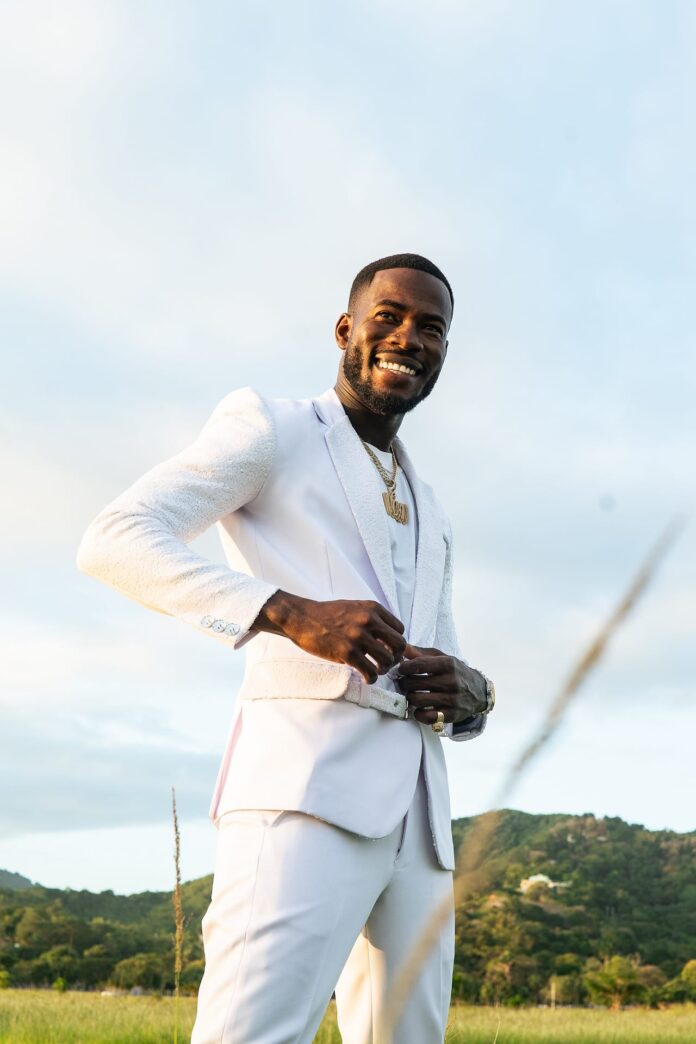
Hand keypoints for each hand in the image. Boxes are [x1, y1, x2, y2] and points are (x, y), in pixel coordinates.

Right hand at [255, 590, 405, 683]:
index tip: (388, 649)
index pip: (400, 629)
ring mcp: (358, 637)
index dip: (396, 643)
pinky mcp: (347, 652)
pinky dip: (371, 678)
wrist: (301, 617)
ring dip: (383, 669)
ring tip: (375, 671)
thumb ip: (374, 620)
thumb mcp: (355, 608)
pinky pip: (370, 671)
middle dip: (395, 657)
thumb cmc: (328, 614)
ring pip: (387, 660)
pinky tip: (366, 677)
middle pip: (399, 645)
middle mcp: (369, 621)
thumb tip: (390, 638)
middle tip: (386, 663)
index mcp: (372, 609)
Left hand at [395, 644, 486, 725]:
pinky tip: (419, 708)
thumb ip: (422, 653)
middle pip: (414, 683)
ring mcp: (452, 699)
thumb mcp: (443, 658)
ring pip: (417, 700)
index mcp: (449, 664)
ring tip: (412, 694)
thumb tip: (402, 648)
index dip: (404, 667)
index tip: (401, 669)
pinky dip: (418, 714)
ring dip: (409, 698)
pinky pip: (427, 717)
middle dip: (404, 683)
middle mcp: (451, 681)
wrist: (479, 691)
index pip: (419, 664)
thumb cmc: (456, 672)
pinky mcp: (452, 715)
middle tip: (404, 683)